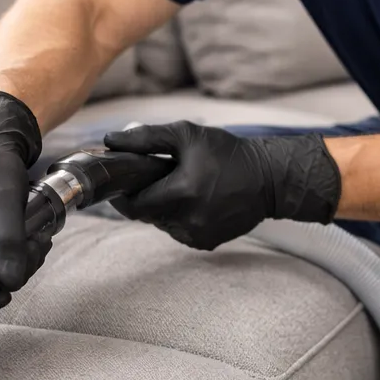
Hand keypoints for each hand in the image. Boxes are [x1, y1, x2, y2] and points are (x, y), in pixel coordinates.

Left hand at [102, 120, 340, 250]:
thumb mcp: (187, 136)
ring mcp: (198, 235)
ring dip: (162, 207)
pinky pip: (179, 231)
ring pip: (162, 224)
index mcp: (182, 193)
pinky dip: (179, 217)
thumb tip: (110, 141)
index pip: (134, 205)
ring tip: (178, 186)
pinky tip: (194, 200)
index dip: (123, 196)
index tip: (121, 183)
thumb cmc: (228, 153)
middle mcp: (188, 220)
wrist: (269, 179)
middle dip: (144, 197)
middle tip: (152, 178)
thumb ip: (146, 138)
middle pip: (147, 215)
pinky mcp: (206, 243)